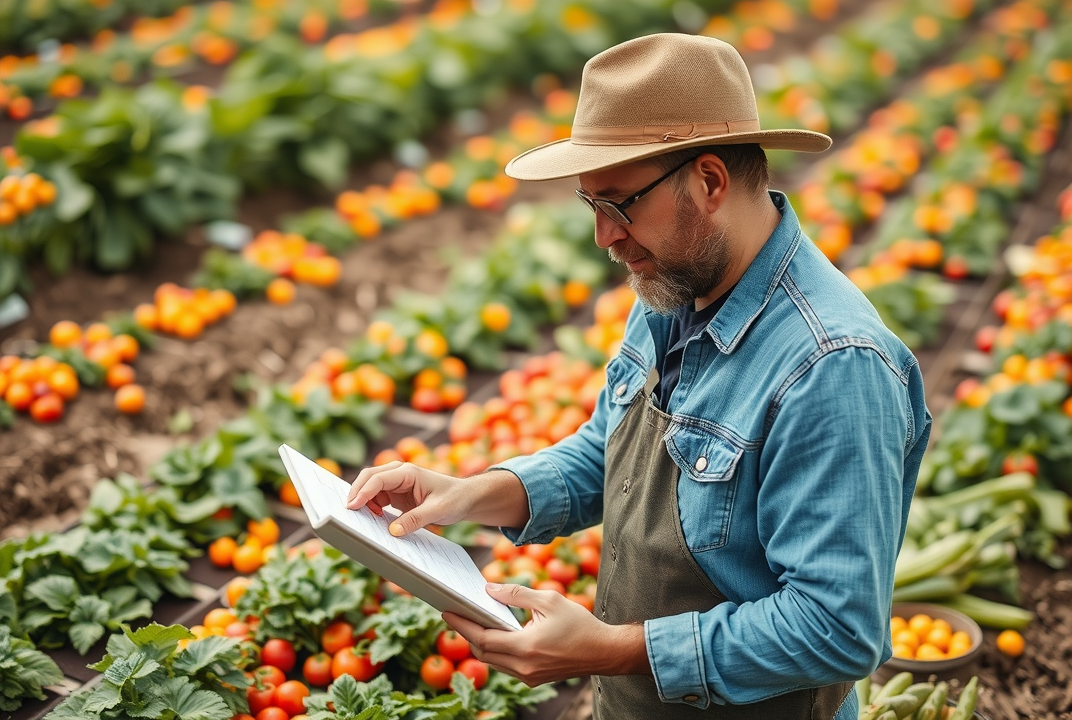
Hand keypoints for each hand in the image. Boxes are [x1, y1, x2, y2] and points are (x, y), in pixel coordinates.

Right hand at [346, 461, 471, 535]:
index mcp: (408, 472)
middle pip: (369, 477)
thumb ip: (415, 520)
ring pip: (370, 487)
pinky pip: (377, 497)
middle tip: (347, 512)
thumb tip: (393, 531)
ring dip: (363, 500)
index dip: (363, 492)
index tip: (352, 507)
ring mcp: (397, 483)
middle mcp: (400, 474)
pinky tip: (374, 518)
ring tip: (363, 519)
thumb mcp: (438, 511)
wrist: (465, 498)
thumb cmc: (455, 499)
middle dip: (356, 492)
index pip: (378, 479)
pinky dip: (371, 506)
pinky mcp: (396, 493)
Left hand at [444, 584, 649, 685]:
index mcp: (525, 648)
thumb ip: (517, 594)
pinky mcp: (534, 678)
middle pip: (483, 653)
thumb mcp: (548, 600)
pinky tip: (496, 633)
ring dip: (481, 643)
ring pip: (493, 661)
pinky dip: (497, 650)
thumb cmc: (579, 624)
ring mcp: (528, 676)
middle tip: (455, 615)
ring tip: (472, 622)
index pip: (482, 639)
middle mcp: (523, 667)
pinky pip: (506, 665)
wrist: (603, 652)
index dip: (462, 626)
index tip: (446, 612)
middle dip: (467, 634)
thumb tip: (489, 589)